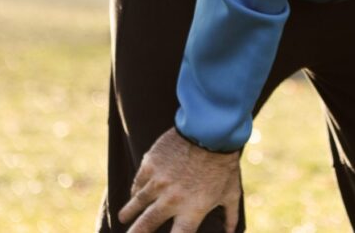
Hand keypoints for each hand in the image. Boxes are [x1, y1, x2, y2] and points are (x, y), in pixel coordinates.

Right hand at [118, 127, 241, 232]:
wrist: (212, 131)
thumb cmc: (224, 164)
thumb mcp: (232, 192)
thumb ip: (230, 215)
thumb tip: (232, 232)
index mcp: (192, 209)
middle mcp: (172, 200)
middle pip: (146, 225)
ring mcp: (158, 182)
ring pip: (136, 204)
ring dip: (129, 213)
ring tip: (123, 218)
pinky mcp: (150, 165)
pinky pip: (138, 183)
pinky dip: (135, 190)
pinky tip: (133, 194)